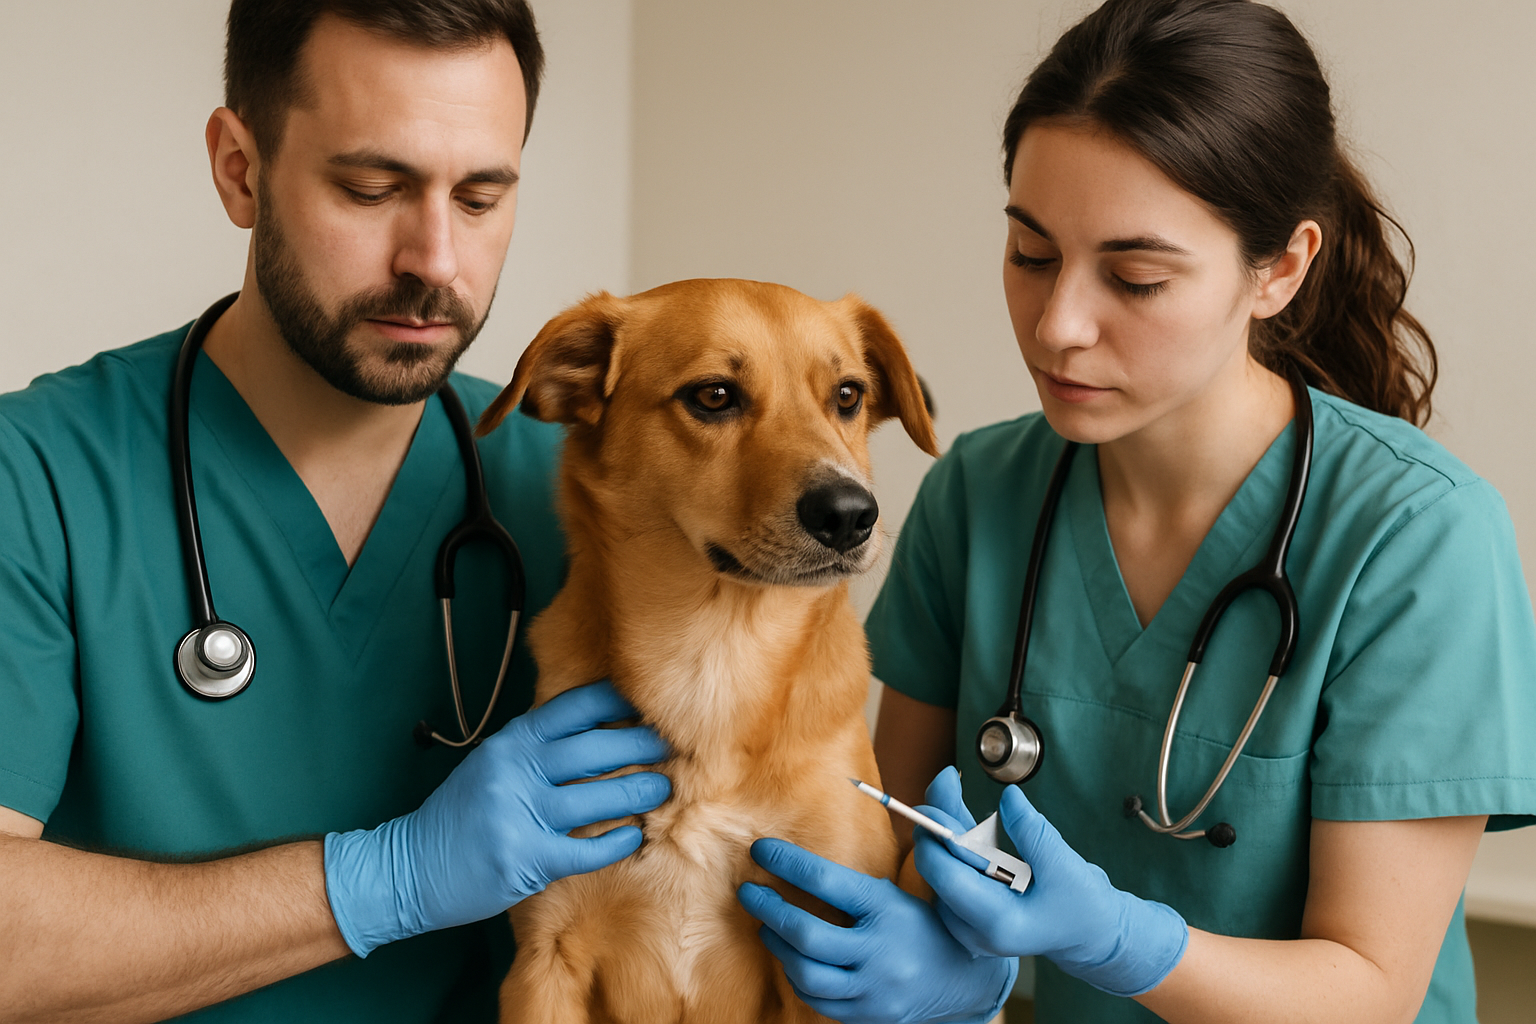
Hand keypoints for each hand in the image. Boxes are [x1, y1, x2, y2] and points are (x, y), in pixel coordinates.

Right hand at [324, 680, 670, 956]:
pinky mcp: (524, 858)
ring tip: (663, 788)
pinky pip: (585, 849)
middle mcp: (515, 771)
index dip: (613, 702)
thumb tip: (599, 733)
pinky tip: (634, 835)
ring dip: (638, 791)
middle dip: (639, 744)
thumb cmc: (459, 814)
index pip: (571, 709)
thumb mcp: (492, 764)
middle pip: (594, 749)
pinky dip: (616, 842)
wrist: (409, 867)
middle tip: (670, 745)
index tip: (646, 701)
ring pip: (596, 796)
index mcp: (510, 743)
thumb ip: (536, 749)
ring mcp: (519, 814)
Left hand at [738, 838, 1016, 1023]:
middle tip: (748, 891)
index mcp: (890, 910)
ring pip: (806, 972)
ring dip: (778, 946)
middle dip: (769, 909)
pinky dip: (798, 977)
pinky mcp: (866, 1012)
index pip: (827, 882)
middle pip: (806, 934)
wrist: (968, 982)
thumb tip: (947, 773)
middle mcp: (879, 951)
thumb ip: (932, 826)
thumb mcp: (938, 872)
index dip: (787, 863)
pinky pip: (818, 1000)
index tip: (760, 849)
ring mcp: (872, 987)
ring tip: (766, 926)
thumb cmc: (945, 916)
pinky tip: (791, 957)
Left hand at [915, 767, 1186, 997]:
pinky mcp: (971, 914)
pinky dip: (955, 842)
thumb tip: (1008, 796)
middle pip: (938, 870)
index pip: (946, 877)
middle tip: (945, 780)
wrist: (1091, 935)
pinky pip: (952, 873)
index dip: (936, 836)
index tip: (938, 799)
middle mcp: (974, 929)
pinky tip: (955, 812)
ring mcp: (970, 925)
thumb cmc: (1083, 905)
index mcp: (998, 922)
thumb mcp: (1065, 866)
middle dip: (938, 825)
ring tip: (949, 786)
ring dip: (945, 830)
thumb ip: (1033, 832)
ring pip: (941, 870)